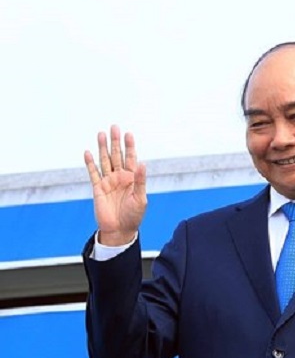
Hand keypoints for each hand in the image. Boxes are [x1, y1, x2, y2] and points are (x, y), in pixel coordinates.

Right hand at [84, 125, 146, 245]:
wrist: (120, 230)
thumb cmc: (133, 216)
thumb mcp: (140, 198)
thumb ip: (140, 180)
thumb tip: (143, 163)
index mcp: (133, 178)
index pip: (131, 158)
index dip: (129, 146)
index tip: (128, 133)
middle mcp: (120, 177)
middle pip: (116, 155)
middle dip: (115, 142)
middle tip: (114, 127)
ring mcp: (108, 181)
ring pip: (104, 161)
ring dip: (102, 148)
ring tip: (101, 134)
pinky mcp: (98, 188)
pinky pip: (93, 173)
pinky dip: (90, 163)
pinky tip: (88, 152)